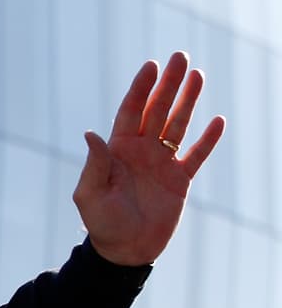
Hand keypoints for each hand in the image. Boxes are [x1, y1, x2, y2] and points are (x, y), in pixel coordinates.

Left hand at [73, 52, 225, 265]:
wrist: (124, 251)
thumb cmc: (101, 224)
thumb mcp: (89, 195)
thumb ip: (94, 164)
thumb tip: (92, 133)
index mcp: (118, 151)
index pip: (130, 111)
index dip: (140, 88)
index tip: (151, 65)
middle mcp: (141, 151)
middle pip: (157, 110)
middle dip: (168, 84)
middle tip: (181, 57)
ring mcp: (162, 163)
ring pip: (177, 125)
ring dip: (188, 101)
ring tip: (198, 75)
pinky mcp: (180, 180)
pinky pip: (196, 154)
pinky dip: (208, 139)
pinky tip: (218, 120)